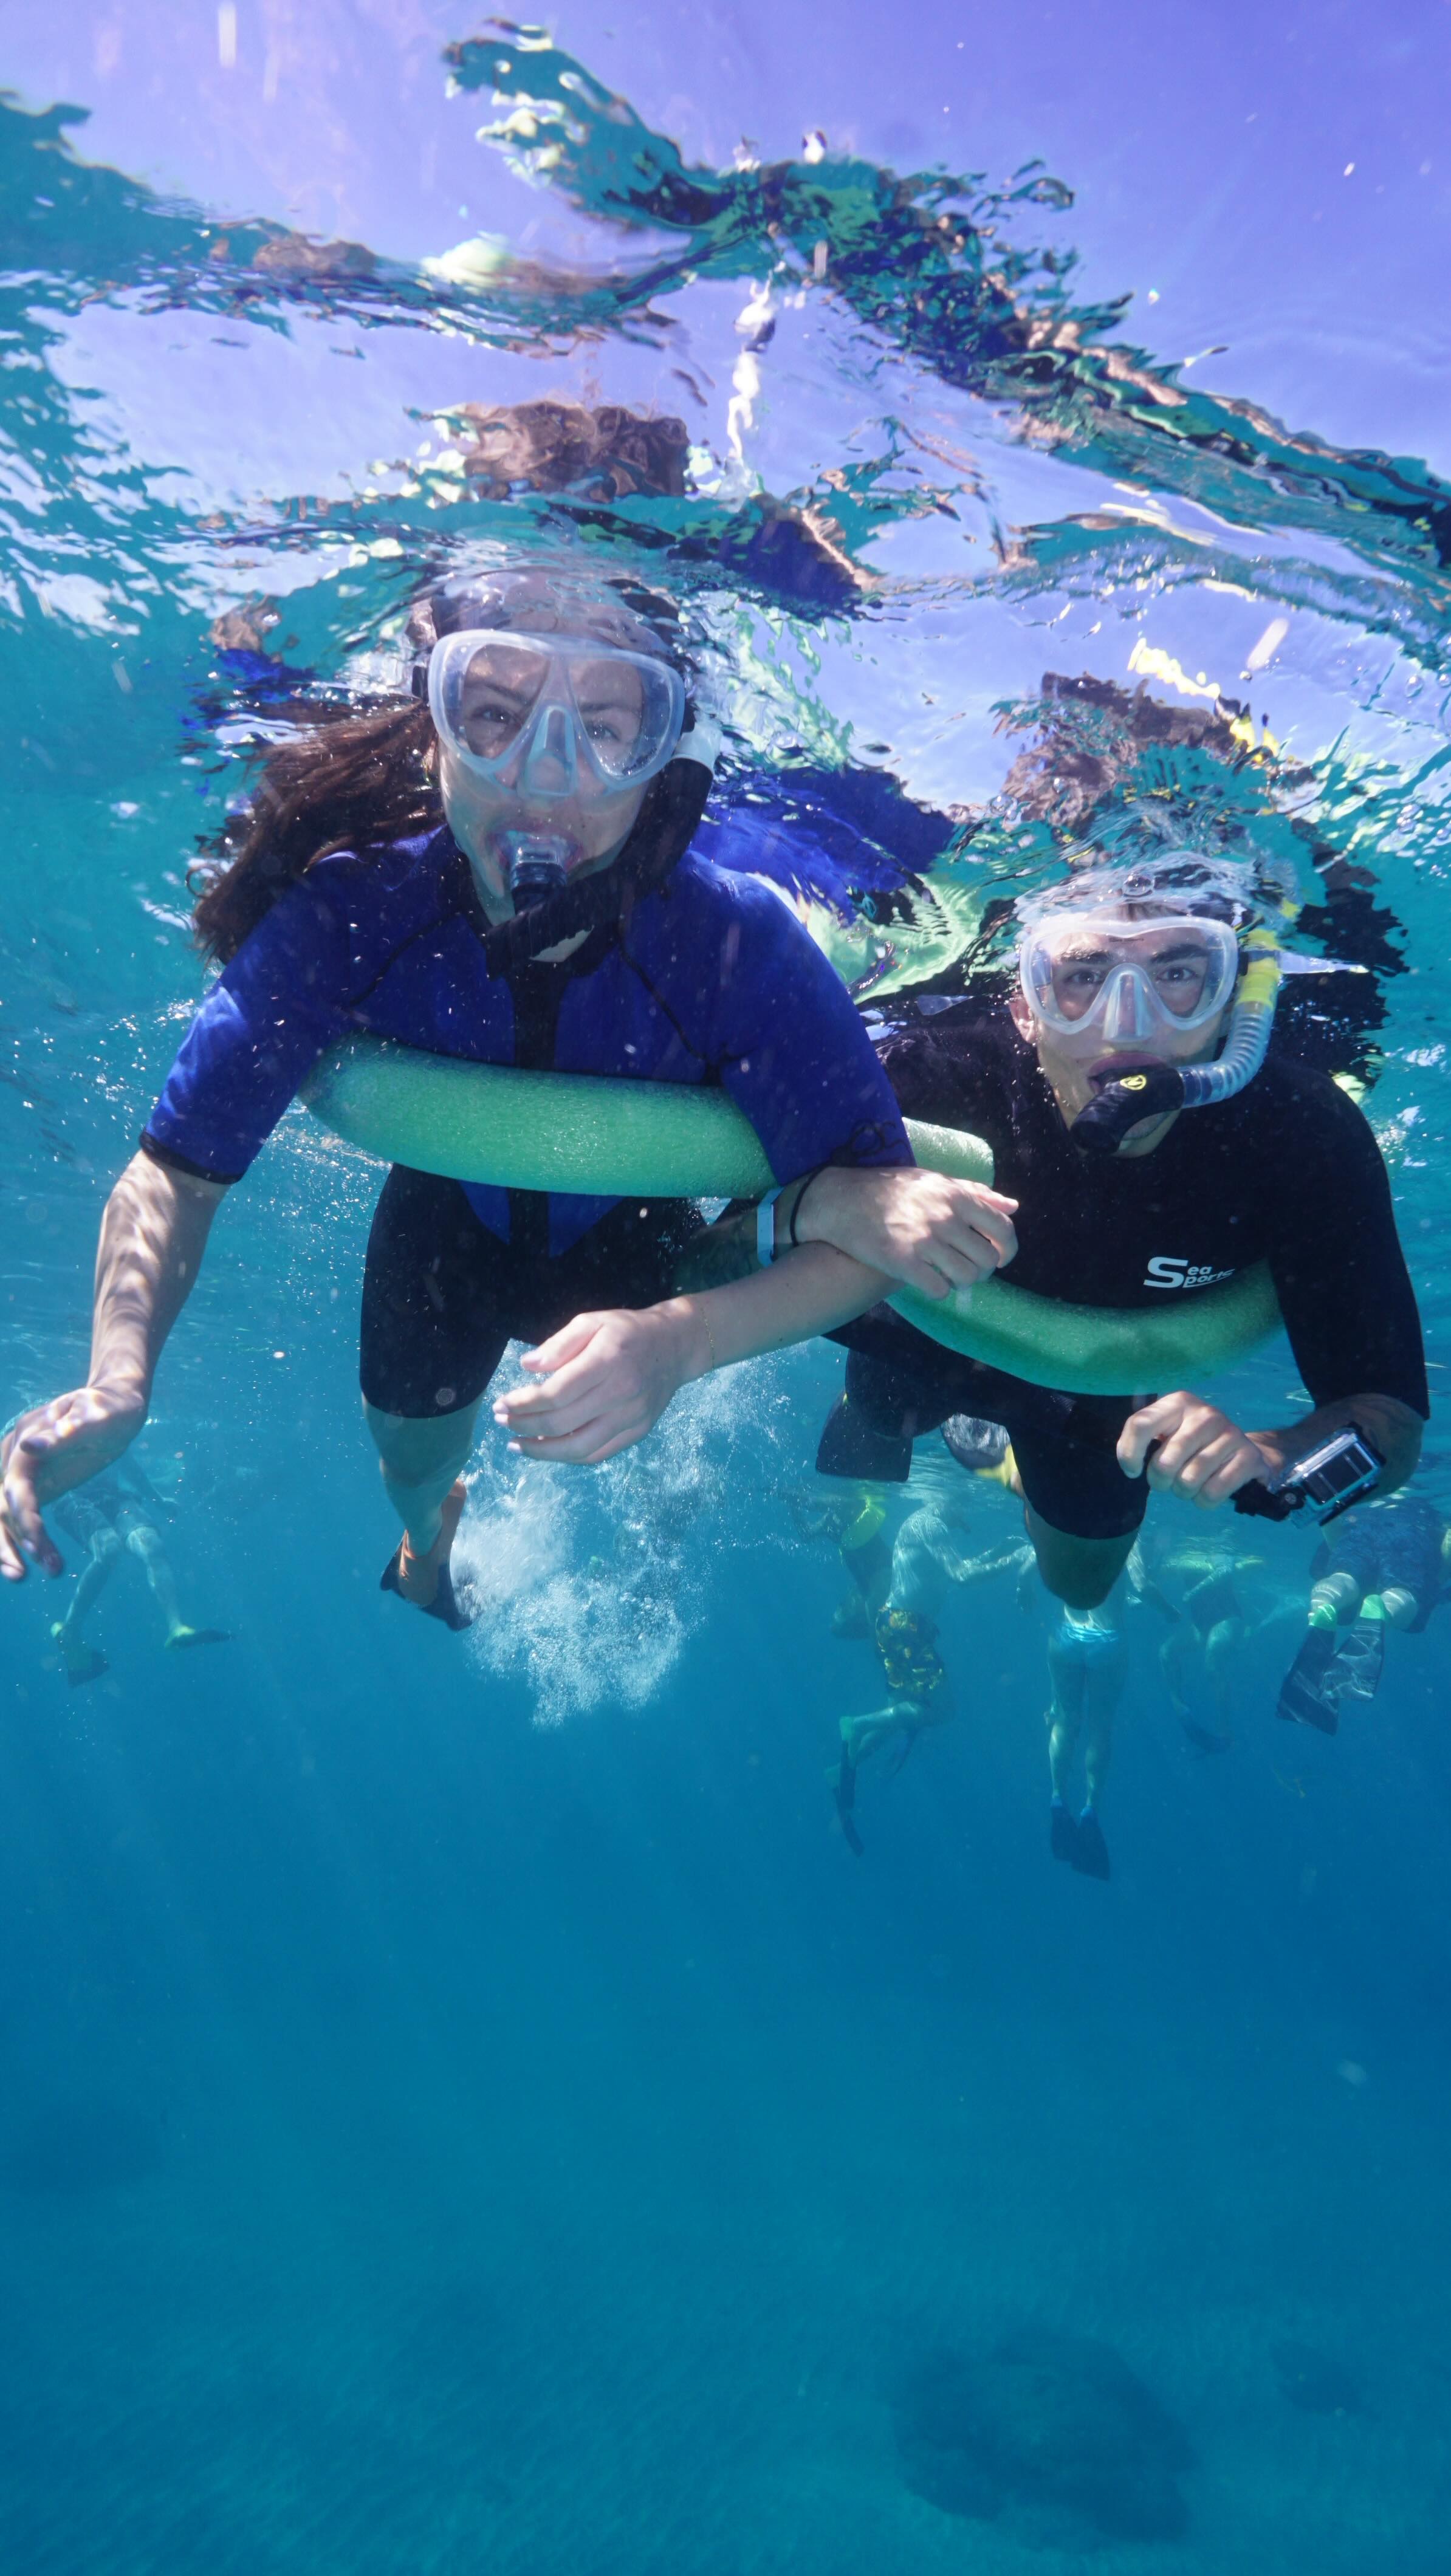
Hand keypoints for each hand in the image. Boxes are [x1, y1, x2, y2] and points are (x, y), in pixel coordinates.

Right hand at [0, 1385, 145, 1579]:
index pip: (17, 1486)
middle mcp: (17, 1457)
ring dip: (10, 1547)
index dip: (24, 1518)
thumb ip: (65, 1432)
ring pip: (4, 1514)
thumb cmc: (109, 1407)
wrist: (114, 1402)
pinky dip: (22, 1539)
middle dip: (7, 1542)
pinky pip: (18, 1515)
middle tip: (21, 1576)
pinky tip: (37, 1562)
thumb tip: (30, 1447)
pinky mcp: (35, 1485)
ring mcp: (23, 1472)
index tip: (38, 1546)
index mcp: (28, 1438)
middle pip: (0, 1505)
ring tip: (28, 1576)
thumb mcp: (95, 1415)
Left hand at [492, 1303, 705, 1465]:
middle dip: (524, 1426)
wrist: (675, 1347)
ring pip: (579, 1448)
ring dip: (542, 1451)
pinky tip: (548, 1450)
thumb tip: (527, 1367)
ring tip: (517, 1445)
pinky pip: (598, 1454)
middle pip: (562, 1423)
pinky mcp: (638, 1432)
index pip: (556, 1393)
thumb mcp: (591, 1322)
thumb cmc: (626, 1331)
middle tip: (502, 1421)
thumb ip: (558, 1344)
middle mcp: (622, 1393)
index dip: (523, 1403)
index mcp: (608, 1361)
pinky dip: (569, 1457)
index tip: (501, 1404)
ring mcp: (632, 1417)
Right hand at [793, 1166, 1017, 1299]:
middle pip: (987, 1258)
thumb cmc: (890, 1189)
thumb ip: (976, 1193)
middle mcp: (944, 1217)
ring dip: (961, 1282)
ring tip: (947, 1277)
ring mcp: (924, 1240)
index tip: (998, 1257)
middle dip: (983, 1270)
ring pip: (966, 1277)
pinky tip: (928, 1283)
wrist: (840, 1200)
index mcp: (956, 1196)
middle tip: (967, 1270)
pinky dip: (938, 1291)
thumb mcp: (935, 1181)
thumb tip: (1013, 1206)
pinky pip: (938, 1289)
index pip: (1002, 1228)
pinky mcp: (902, 1261)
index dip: (1007, 1249)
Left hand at [1116, 1392, 1275, 1510]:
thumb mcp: (1166, 1432)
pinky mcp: (1248, 1457)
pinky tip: (1208, 1490)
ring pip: (1188, 1481)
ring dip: (1183, 1492)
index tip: (1133, 1471)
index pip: (1140, 1425)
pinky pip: (1212, 1493)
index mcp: (1178, 1402)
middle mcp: (1205, 1414)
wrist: (1242, 1451)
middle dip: (1160, 1481)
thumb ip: (1143, 1437)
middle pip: (1164, 1463)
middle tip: (1168, 1480)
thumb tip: (1131, 1462)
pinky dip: (1204, 1501)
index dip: (1129, 1455)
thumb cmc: (1193, 1443)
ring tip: (1189, 1484)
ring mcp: (1230, 1434)